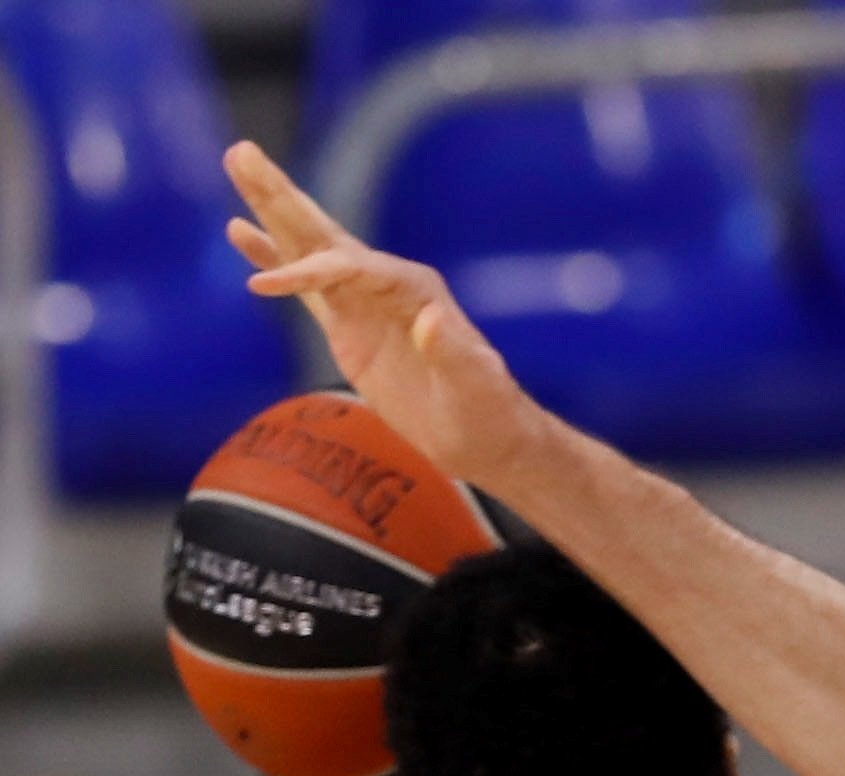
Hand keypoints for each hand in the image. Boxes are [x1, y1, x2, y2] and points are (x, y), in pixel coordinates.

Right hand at [222, 143, 541, 483]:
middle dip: (283, 197)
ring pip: (308, 247)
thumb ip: (454, 353)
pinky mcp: (347, 323)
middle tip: (242, 151)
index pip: (354, 267)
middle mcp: (386, 282)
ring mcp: (363, 300)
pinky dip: (271, 257)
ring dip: (271, 209)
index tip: (269, 286)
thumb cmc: (486, 409)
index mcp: (415, 288)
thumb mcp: (477, 384)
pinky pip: (303, 283)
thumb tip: (429, 319)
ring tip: (237, 162)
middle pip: (325, 233)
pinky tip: (239, 229)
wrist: (482, 435)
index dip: (311, 272)